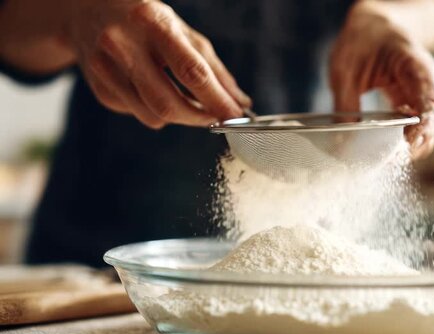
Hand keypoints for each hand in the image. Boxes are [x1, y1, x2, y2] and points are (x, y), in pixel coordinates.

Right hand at [63, 0, 249, 128]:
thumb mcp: (182, 31)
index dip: (216, 99)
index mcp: (153, 24)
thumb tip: (240, 103)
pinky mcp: (98, 87)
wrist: (87, 9)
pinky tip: (152, 89)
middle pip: (168, 103)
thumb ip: (213, 68)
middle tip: (215, 117)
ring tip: (186, 102)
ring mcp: (105, 68)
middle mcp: (124, 44)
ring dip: (178, 117)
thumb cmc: (146, 20)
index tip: (235, 115)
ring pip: (152, 116)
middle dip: (198, 118)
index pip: (191, 72)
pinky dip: (154, 110)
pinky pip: (137, 113)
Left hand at [330, 1, 433, 158]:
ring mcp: (419, 98)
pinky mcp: (409, 106)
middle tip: (388, 159)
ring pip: (425, 131)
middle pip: (433, 124)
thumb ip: (345, 104)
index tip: (410, 142)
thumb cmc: (363, 41)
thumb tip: (341, 143)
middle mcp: (425, 86)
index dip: (425, 127)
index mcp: (417, 69)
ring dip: (407, 147)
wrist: (372, 27)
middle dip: (415, 144)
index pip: (431, 103)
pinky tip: (382, 148)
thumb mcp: (346, 69)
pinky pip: (412, 129)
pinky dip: (400, 142)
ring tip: (382, 158)